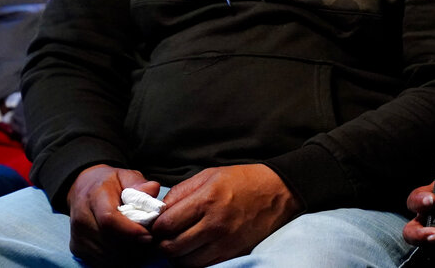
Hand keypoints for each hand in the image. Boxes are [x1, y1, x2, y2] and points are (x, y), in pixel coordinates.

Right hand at [67, 164, 161, 266]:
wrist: (82, 189)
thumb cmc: (109, 183)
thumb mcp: (126, 175)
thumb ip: (139, 183)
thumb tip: (152, 190)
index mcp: (95, 196)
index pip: (109, 219)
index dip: (130, 231)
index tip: (149, 235)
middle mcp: (82, 218)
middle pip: (109, 241)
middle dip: (133, 244)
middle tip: (149, 239)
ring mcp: (78, 235)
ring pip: (107, 255)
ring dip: (127, 253)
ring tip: (139, 242)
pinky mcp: (77, 248)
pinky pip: (101, 261)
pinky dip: (118, 258)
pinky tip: (127, 247)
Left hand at [151, 164, 301, 266]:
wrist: (278, 192)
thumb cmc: (242, 180)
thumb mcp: (209, 175)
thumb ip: (181, 192)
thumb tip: (159, 210)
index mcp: (206, 200)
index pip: (165, 225)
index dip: (156, 225)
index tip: (158, 223)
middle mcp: (214, 224)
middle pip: (171, 247)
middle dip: (162, 243)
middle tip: (166, 235)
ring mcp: (224, 242)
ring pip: (184, 262)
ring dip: (177, 255)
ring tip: (180, 243)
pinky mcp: (233, 253)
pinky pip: (202, 266)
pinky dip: (193, 261)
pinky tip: (195, 249)